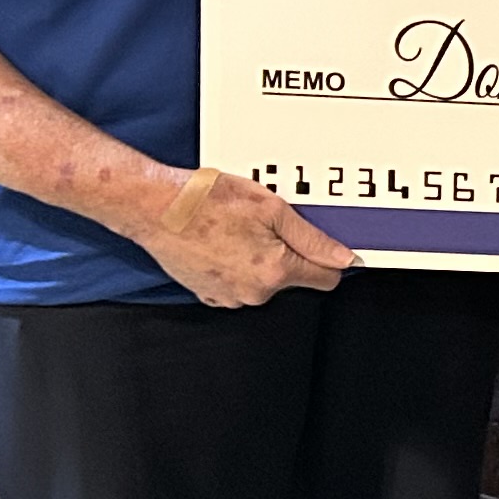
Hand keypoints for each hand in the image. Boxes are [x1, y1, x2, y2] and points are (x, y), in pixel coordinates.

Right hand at [132, 165, 359, 307]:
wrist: (156, 207)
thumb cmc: (208, 202)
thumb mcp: (271, 208)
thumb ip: (311, 238)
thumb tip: (342, 258)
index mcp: (275, 271)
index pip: (325, 279)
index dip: (329, 258)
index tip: (325, 244)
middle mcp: (254, 292)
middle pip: (292, 277)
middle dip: (287, 253)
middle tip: (268, 223)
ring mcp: (229, 296)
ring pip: (263, 280)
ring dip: (260, 259)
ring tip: (239, 229)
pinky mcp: (208, 294)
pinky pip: (237, 283)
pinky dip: (236, 265)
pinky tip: (223, 241)